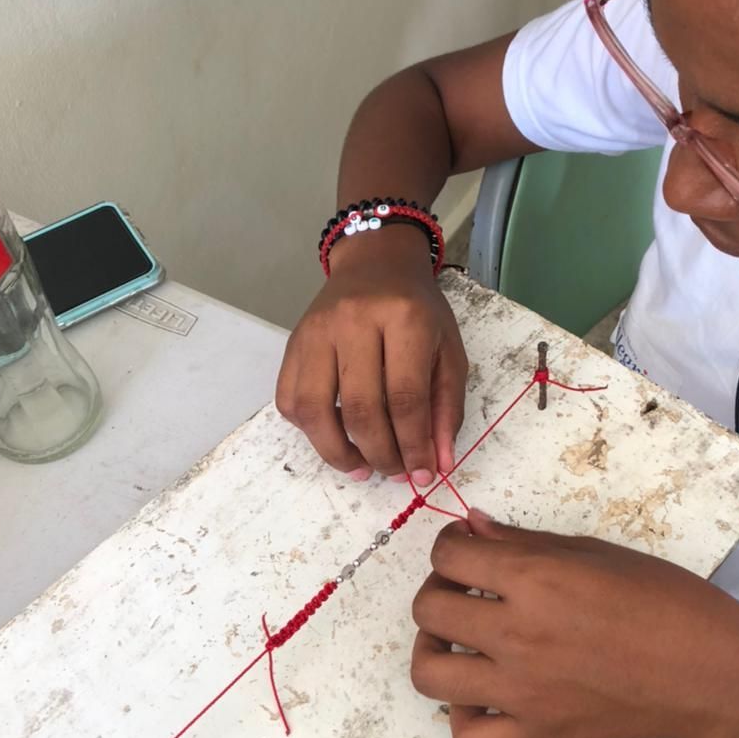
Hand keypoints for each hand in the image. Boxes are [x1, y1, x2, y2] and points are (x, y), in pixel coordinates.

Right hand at [276, 227, 467, 483]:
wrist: (376, 263)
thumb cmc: (419, 310)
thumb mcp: (448, 350)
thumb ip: (446, 408)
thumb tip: (437, 464)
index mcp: (404, 319)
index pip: (406, 398)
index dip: (414, 445)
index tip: (421, 474)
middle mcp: (354, 322)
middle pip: (361, 408)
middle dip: (380, 455)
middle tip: (393, 472)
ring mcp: (316, 331)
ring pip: (314, 409)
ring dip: (337, 452)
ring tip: (360, 468)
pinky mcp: (292, 343)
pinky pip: (290, 399)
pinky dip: (309, 430)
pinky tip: (333, 437)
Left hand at [411, 510, 738, 737]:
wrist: (712, 674)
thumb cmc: (667, 599)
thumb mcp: (597, 552)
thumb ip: (526, 541)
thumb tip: (472, 526)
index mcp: (536, 579)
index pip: (450, 555)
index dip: (452, 546)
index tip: (470, 550)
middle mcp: (518, 633)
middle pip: (430, 609)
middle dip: (439, 590)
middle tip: (467, 589)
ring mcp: (521, 692)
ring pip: (430, 673)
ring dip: (434, 649)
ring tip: (462, 639)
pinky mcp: (536, 736)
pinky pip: (467, 737)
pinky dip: (463, 715)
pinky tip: (483, 693)